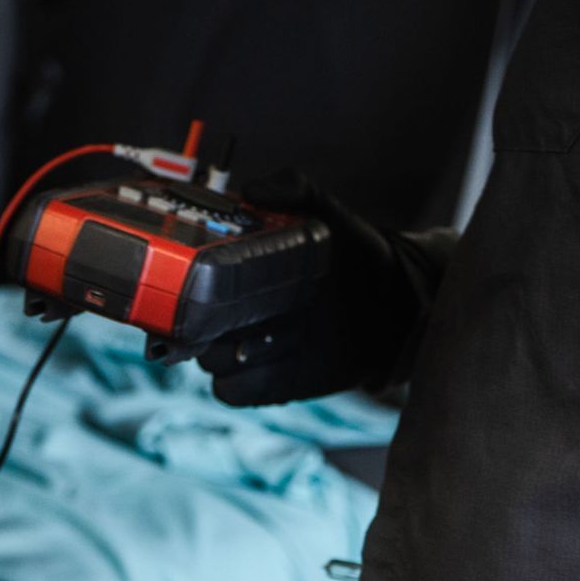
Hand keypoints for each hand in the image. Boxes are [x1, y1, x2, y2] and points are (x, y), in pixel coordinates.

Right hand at [195, 174, 448, 407]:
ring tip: (251, 337)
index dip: (180, 286)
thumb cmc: (356, 251)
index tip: (185, 281)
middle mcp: (242, 314)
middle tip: (221, 312)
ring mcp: (259, 350)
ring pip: (211, 364)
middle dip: (198, 326)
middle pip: (192, 330)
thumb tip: (251, 190)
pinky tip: (264, 361)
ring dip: (222, 355)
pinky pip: (238, 393)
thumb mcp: (325, 211)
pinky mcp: (278, 383)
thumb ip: (292, 187)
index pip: (190, 286)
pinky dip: (241, 384)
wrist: (399, 299)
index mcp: (242, 275)